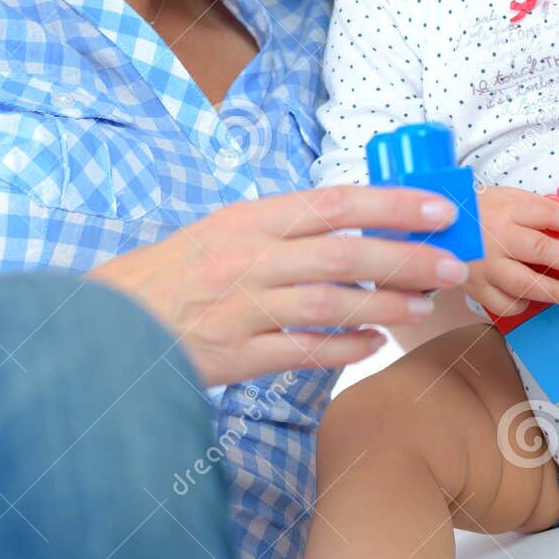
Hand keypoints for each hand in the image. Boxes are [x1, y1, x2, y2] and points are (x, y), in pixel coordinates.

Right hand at [87, 184, 469, 386]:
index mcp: (250, 220)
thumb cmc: (174, 274)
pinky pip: (304, 351)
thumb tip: (356, 222)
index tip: (439, 208)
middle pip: (344, 254)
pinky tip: (373, 345)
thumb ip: (283, 228)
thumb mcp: (224, 231)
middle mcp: (249, 258)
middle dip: (407, 259)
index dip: (392, 204)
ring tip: (423, 306)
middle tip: (451, 265)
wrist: (107, 321)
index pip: (334, 203)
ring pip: (331, 303)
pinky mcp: (237, 355)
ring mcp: (243, 308)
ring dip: (386, 305)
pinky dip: (345, 347)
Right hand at [467, 187, 558, 318]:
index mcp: (505, 210)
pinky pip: (503, 303)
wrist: (431, 227)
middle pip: (540, 250)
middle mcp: (496, 238)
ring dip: (554, 292)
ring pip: (524, 283)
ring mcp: (485, 265)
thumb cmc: (473, 212)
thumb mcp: (502, 196)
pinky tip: (530, 300)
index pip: (546, 214)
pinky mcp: (475, 287)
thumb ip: (533, 208)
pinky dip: (520, 305)